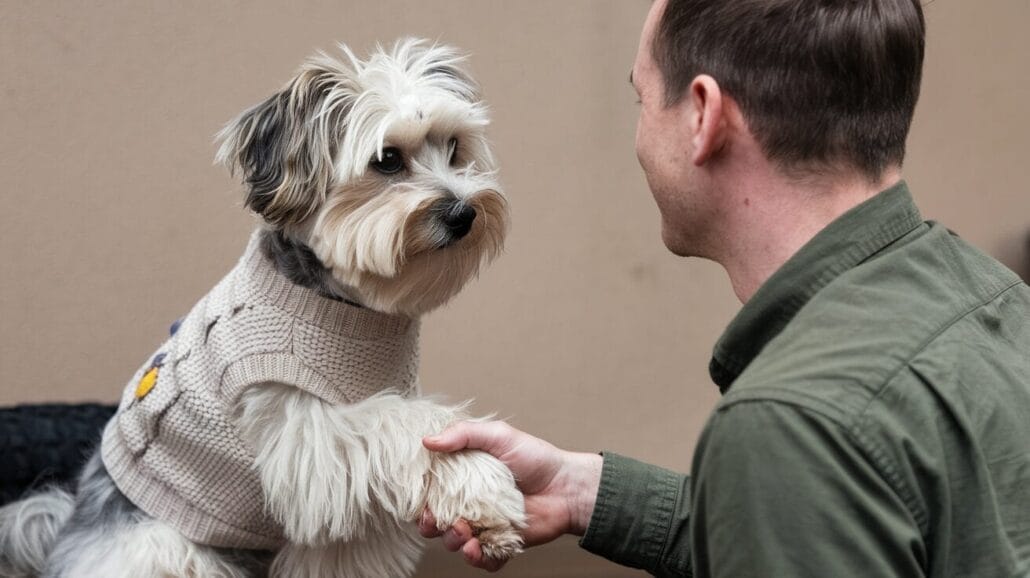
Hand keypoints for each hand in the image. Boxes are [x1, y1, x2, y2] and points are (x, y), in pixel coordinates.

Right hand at [419, 421, 602, 571]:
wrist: (568, 486)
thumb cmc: (535, 457)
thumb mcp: (498, 436)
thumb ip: (463, 434)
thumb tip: (427, 440)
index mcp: (464, 481)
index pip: (432, 497)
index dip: (422, 505)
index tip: (424, 507)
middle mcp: (471, 506)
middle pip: (438, 525)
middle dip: (434, 528)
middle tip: (446, 521)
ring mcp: (486, 527)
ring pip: (457, 544)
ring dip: (454, 543)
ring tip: (466, 534)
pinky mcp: (503, 544)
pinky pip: (485, 560)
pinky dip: (477, 559)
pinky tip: (476, 550)